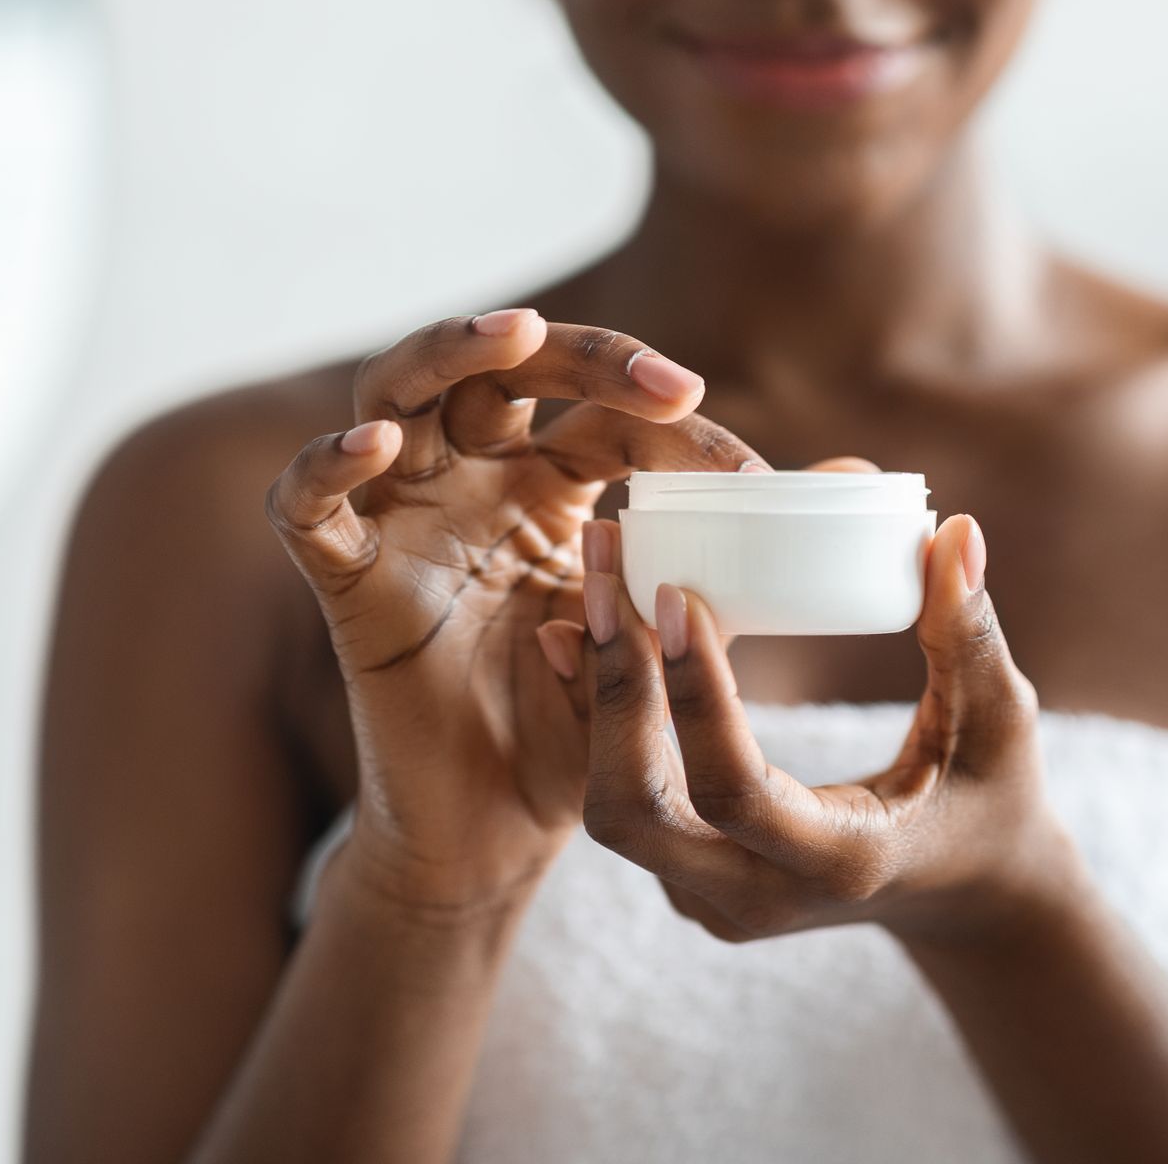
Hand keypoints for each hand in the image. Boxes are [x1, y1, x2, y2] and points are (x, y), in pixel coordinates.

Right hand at [265, 308, 766, 914]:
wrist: (506, 830)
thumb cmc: (585, 728)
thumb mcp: (674, 632)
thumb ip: (744, 559)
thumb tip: (860, 481)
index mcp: (549, 487)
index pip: (602, 415)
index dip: (673, 426)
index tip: (753, 478)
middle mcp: (472, 484)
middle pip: (498, 371)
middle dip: (574, 352)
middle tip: (660, 380)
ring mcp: (405, 522)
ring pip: (394, 395)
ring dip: (445, 354)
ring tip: (508, 335)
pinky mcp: (347, 580)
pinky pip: (308, 507)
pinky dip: (326, 466)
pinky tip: (377, 446)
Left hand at [539, 511, 1083, 946]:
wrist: (963, 895)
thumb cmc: (991, 797)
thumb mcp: (1000, 721)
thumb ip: (971, 632)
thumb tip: (954, 532)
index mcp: (840, 864)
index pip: (735, 792)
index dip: (696, 697)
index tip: (676, 595)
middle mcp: (757, 898)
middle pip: (633, 813)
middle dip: (609, 689)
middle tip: (603, 570)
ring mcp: (712, 899)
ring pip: (611, 809)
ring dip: (593, 696)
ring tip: (590, 583)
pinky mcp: (688, 877)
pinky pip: (620, 802)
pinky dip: (596, 719)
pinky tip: (579, 633)